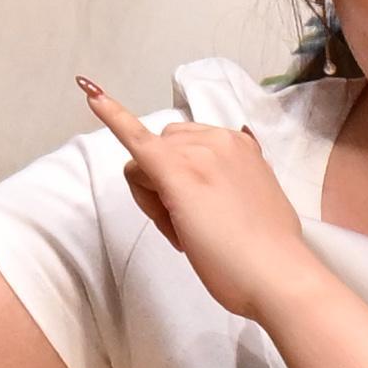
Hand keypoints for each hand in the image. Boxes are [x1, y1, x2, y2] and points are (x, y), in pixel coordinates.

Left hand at [77, 74, 321, 329]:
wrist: (275, 271)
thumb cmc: (268, 250)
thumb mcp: (258, 203)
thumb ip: (239, 184)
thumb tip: (226, 189)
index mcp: (242, 146)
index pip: (192, 148)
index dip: (188, 179)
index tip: (194, 197)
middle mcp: (221, 140)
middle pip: (163, 150)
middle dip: (164, 185)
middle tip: (190, 227)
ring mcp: (197, 153)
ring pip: (145, 163)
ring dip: (153, 195)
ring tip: (186, 230)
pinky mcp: (174, 171)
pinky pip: (135, 138)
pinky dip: (112, 115)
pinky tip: (92, 96)